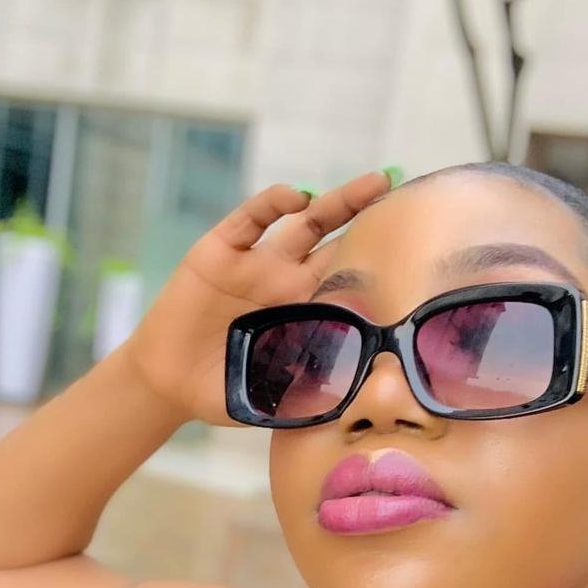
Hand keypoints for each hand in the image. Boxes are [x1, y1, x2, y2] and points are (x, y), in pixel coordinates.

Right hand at [122, 170, 394, 426]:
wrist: (168, 383)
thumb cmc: (224, 392)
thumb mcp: (274, 399)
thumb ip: (310, 395)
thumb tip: (358, 403)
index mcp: (304, 313)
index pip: (350, 281)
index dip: (380, 265)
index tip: (419, 254)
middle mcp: (286, 281)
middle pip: (336, 240)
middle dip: (369, 217)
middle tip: (407, 194)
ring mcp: (256, 262)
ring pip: (304, 221)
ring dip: (339, 200)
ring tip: (376, 183)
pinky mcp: (220, 251)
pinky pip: (251, 218)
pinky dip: (273, 202)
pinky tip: (297, 197)